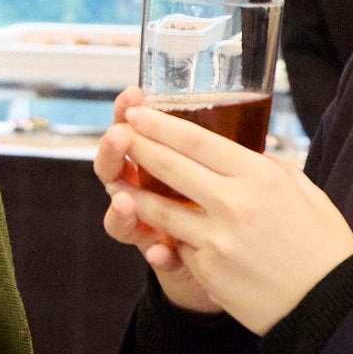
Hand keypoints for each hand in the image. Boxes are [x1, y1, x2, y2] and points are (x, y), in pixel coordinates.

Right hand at [94, 88, 222, 312]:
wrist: (240, 258)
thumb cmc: (232, 206)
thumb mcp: (226, 171)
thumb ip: (214, 149)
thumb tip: (221, 110)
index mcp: (156, 164)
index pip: (134, 133)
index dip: (127, 114)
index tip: (133, 94)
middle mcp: (143, 193)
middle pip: (113, 169)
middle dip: (113, 151)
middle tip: (118, 136)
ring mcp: (150, 226)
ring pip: (120, 216)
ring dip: (121, 207)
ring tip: (123, 200)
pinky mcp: (166, 259)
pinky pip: (156, 256)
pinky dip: (158, 254)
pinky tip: (161, 253)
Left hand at [101, 91, 352, 332]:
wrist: (328, 306)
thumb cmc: (323, 247)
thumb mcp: (307, 194)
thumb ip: (274, 169)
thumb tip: (253, 152)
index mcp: (261, 177)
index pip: (197, 141)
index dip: (160, 125)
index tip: (138, 114)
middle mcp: (235, 203)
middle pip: (171, 167)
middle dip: (138, 147)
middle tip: (119, 133)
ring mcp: (217, 239)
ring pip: (160, 210)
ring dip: (133, 194)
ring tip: (116, 181)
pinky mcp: (207, 270)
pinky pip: (180, 246)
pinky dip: (171, 238)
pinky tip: (155, 230)